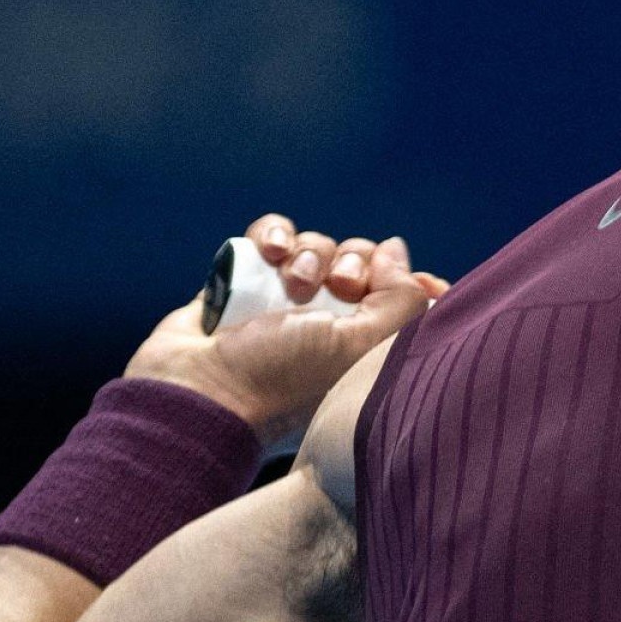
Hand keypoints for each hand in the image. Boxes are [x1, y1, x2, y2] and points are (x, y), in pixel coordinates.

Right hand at [124, 215, 452, 454]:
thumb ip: (400, 299)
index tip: (419, 281)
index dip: (411, 280)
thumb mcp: (362, 347)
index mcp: (364, 343)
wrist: (201, 388)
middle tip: (337, 288)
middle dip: (352, 263)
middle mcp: (329, 320)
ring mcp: (284, 298)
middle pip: (360, 260)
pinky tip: (269, 251)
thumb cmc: (284, 379)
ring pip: (316, 245)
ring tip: (292, 285)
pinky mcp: (244, 278)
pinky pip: (271, 235)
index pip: (401, 295)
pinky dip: (274, 234)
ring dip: (309, 255)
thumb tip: (395, 251)